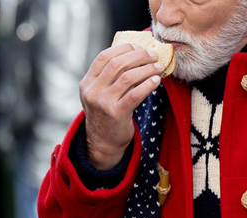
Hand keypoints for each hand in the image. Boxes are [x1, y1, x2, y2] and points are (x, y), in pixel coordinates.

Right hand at [79, 44, 165, 169]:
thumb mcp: (101, 93)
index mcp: (87, 82)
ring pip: (128, 77)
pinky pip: (135, 94)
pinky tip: (156, 81)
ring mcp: (103, 103)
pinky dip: (148, 84)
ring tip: (158, 67)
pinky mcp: (117, 114)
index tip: (138, 47)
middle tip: (152, 55)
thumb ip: (111, 77)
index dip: (123, 48)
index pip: (104, 57)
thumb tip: (137, 54)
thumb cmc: (107, 113)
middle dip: (138, 56)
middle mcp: (93, 91)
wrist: (103, 142)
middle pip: (117, 64)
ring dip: (147, 69)